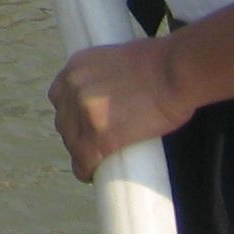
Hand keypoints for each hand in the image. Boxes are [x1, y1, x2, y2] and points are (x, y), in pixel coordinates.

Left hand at [48, 39, 191, 181]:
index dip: (71, 114)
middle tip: (94, 143)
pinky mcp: (99, 137)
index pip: (59, 98)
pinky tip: (92, 175)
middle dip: (75, 134)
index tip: (82, 124)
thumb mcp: (116, 59)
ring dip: (82, 152)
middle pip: (64, 122)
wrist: (174, 73)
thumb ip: (103, 75)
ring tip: (97, 159)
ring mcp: (84, 113)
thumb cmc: (160, 64)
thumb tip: (108, 95)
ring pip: (72, 143)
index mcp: (76, 66)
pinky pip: (84, 161)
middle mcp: (73, 87)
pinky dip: (86, 170)